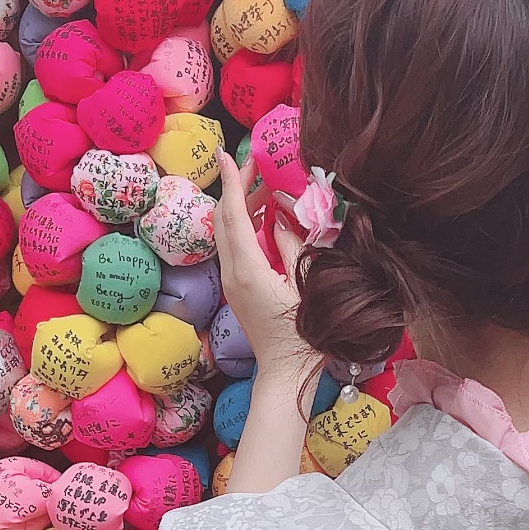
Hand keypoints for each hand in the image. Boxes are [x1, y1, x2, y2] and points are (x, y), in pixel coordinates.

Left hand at [214, 152, 321, 391]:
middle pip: (223, 219)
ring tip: (265, 187)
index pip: (232, 214)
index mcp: (247, 269)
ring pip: (226, 233)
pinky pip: (234, 247)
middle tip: (253, 164)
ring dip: (241, 207)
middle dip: (234, 188)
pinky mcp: (237, 289)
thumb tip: (279, 219)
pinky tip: (264, 218)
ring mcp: (232, 282)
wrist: (286, 375)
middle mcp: (232, 273)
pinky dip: (245, 226)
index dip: (230, 181)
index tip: (226, 154)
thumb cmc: (304, 336)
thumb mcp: (305, 285)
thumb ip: (291, 247)